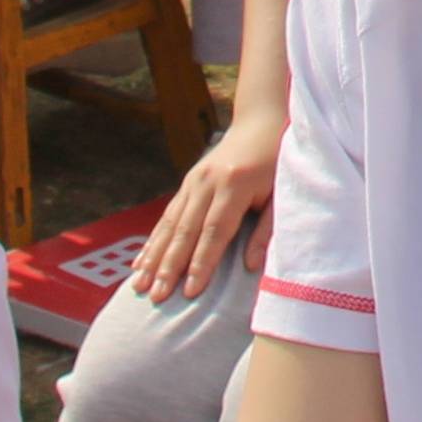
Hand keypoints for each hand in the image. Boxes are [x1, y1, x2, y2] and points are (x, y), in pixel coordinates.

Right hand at [127, 113, 283, 301]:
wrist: (260, 123)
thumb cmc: (277, 162)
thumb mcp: (282, 194)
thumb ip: (266, 230)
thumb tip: (250, 266)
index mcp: (234, 185)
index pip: (215, 231)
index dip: (202, 263)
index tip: (190, 292)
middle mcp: (207, 182)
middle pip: (185, 231)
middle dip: (169, 267)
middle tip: (156, 297)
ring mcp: (193, 180)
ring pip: (170, 224)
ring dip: (153, 257)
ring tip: (140, 286)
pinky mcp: (187, 182)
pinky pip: (167, 216)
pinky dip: (153, 241)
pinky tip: (140, 262)